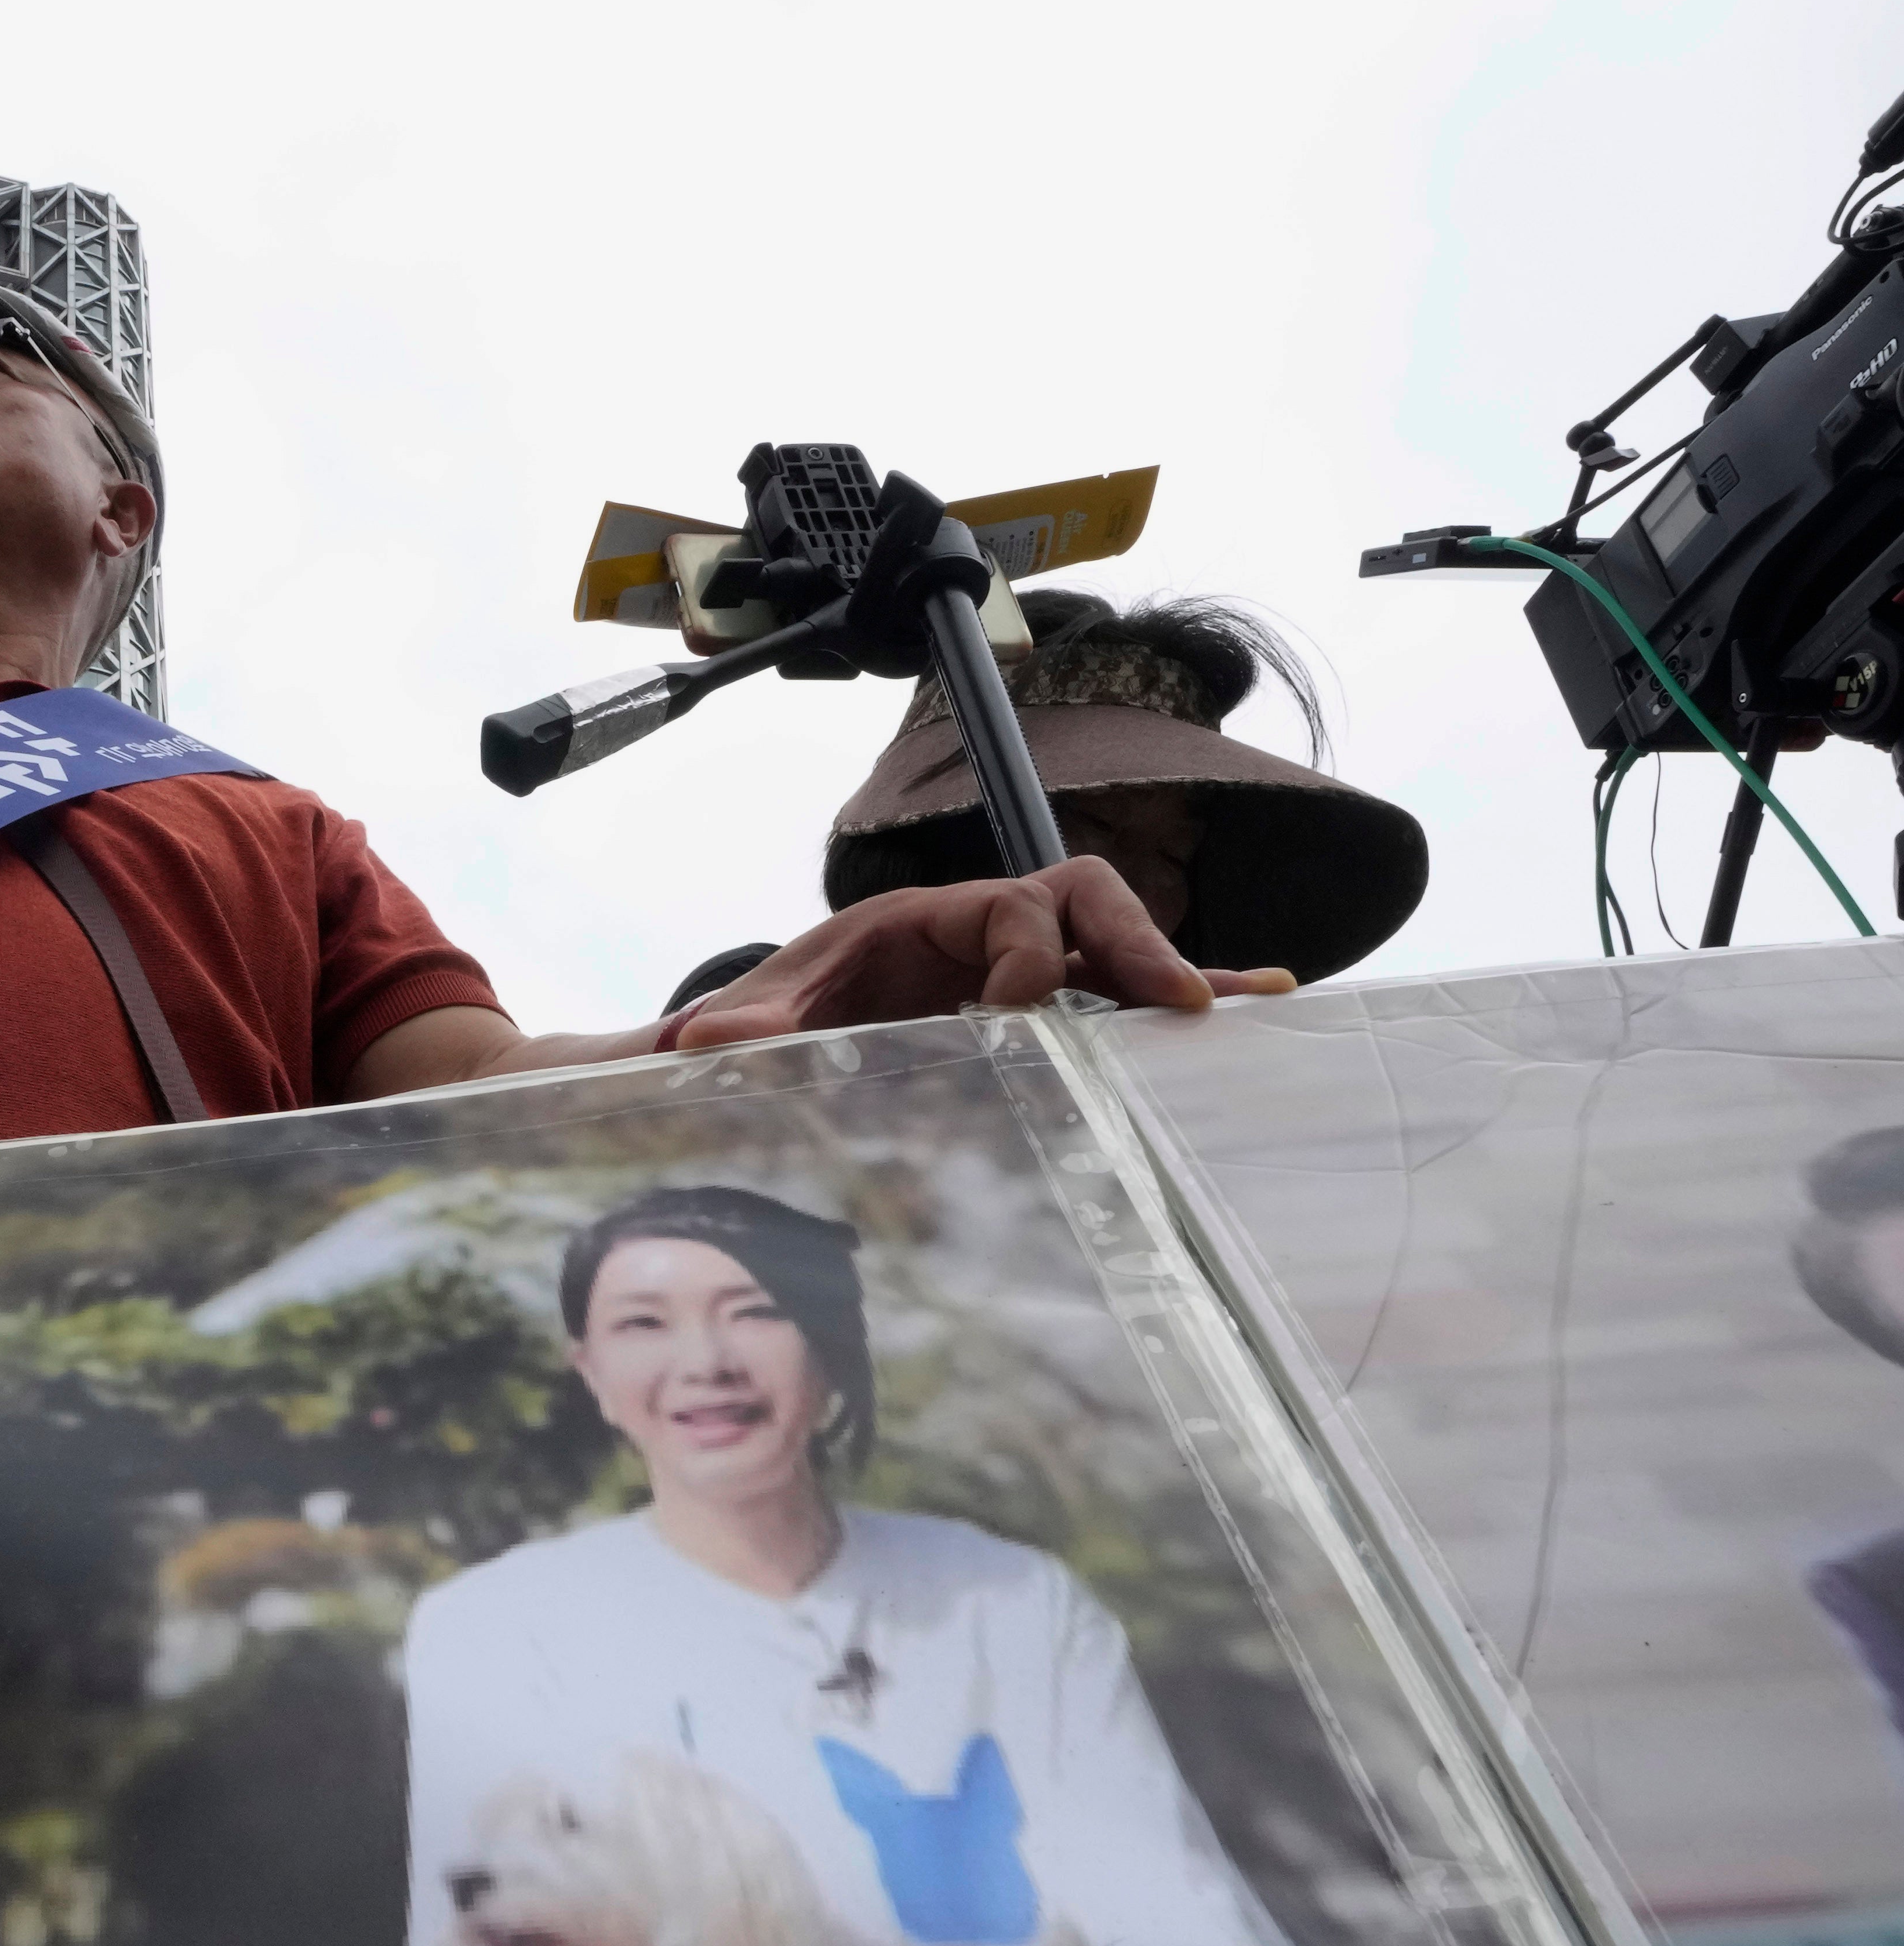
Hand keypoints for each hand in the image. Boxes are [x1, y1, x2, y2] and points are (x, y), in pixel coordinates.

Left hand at [671, 856, 1296, 1051]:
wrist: (783, 1024)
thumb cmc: (780, 1008)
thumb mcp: (759, 1015)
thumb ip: (737, 1027)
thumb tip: (694, 1044)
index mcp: (922, 919)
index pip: (1006, 906)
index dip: (1025, 953)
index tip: (1018, 1013)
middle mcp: (984, 930)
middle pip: (1084, 902)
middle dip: (1134, 943)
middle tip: (1175, 1001)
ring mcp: (1019, 964)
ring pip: (1114, 945)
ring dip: (1176, 971)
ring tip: (1250, 1000)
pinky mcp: (1039, 1005)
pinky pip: (1116, 988)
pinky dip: (1174, 994)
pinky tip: (1249, 1009)